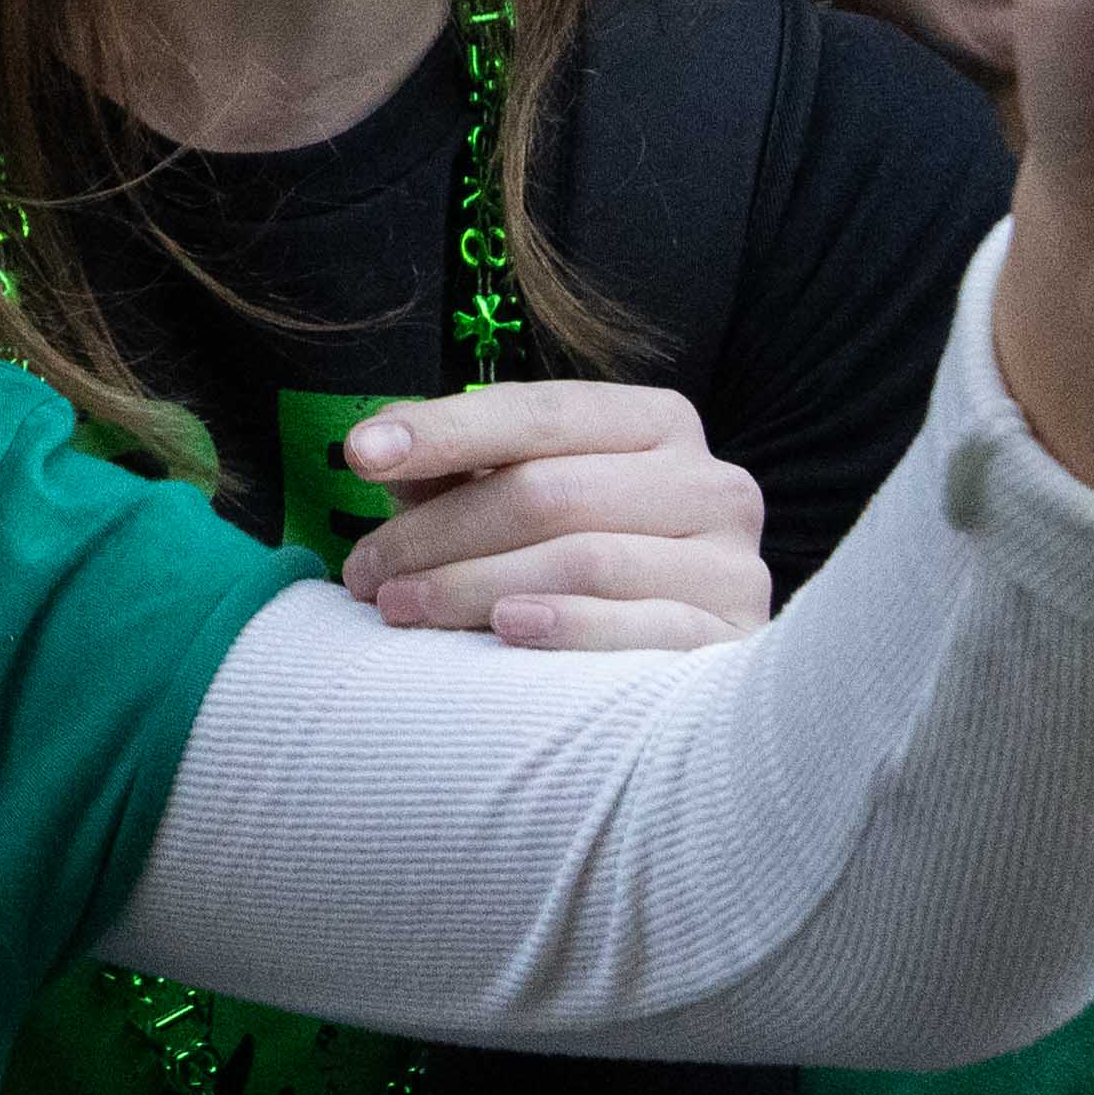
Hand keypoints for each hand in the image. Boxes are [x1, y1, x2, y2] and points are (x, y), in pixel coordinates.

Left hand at [328, 380, 775, 649]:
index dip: (446, 428)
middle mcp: (710, 482)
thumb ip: (458, 467)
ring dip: (472, 584)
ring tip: (399, 607)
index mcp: (657, 425)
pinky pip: (644, 627)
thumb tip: (379, 446)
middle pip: (550, 491)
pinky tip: (504, 629)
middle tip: (365, 572)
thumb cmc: (574, 569)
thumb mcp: (519, 500)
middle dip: (439, 531)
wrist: (678, 682)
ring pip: (583, 559)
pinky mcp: (734, 639)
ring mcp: (732, 563)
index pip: (542, 412)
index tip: (359, 452)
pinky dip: (569, 625)